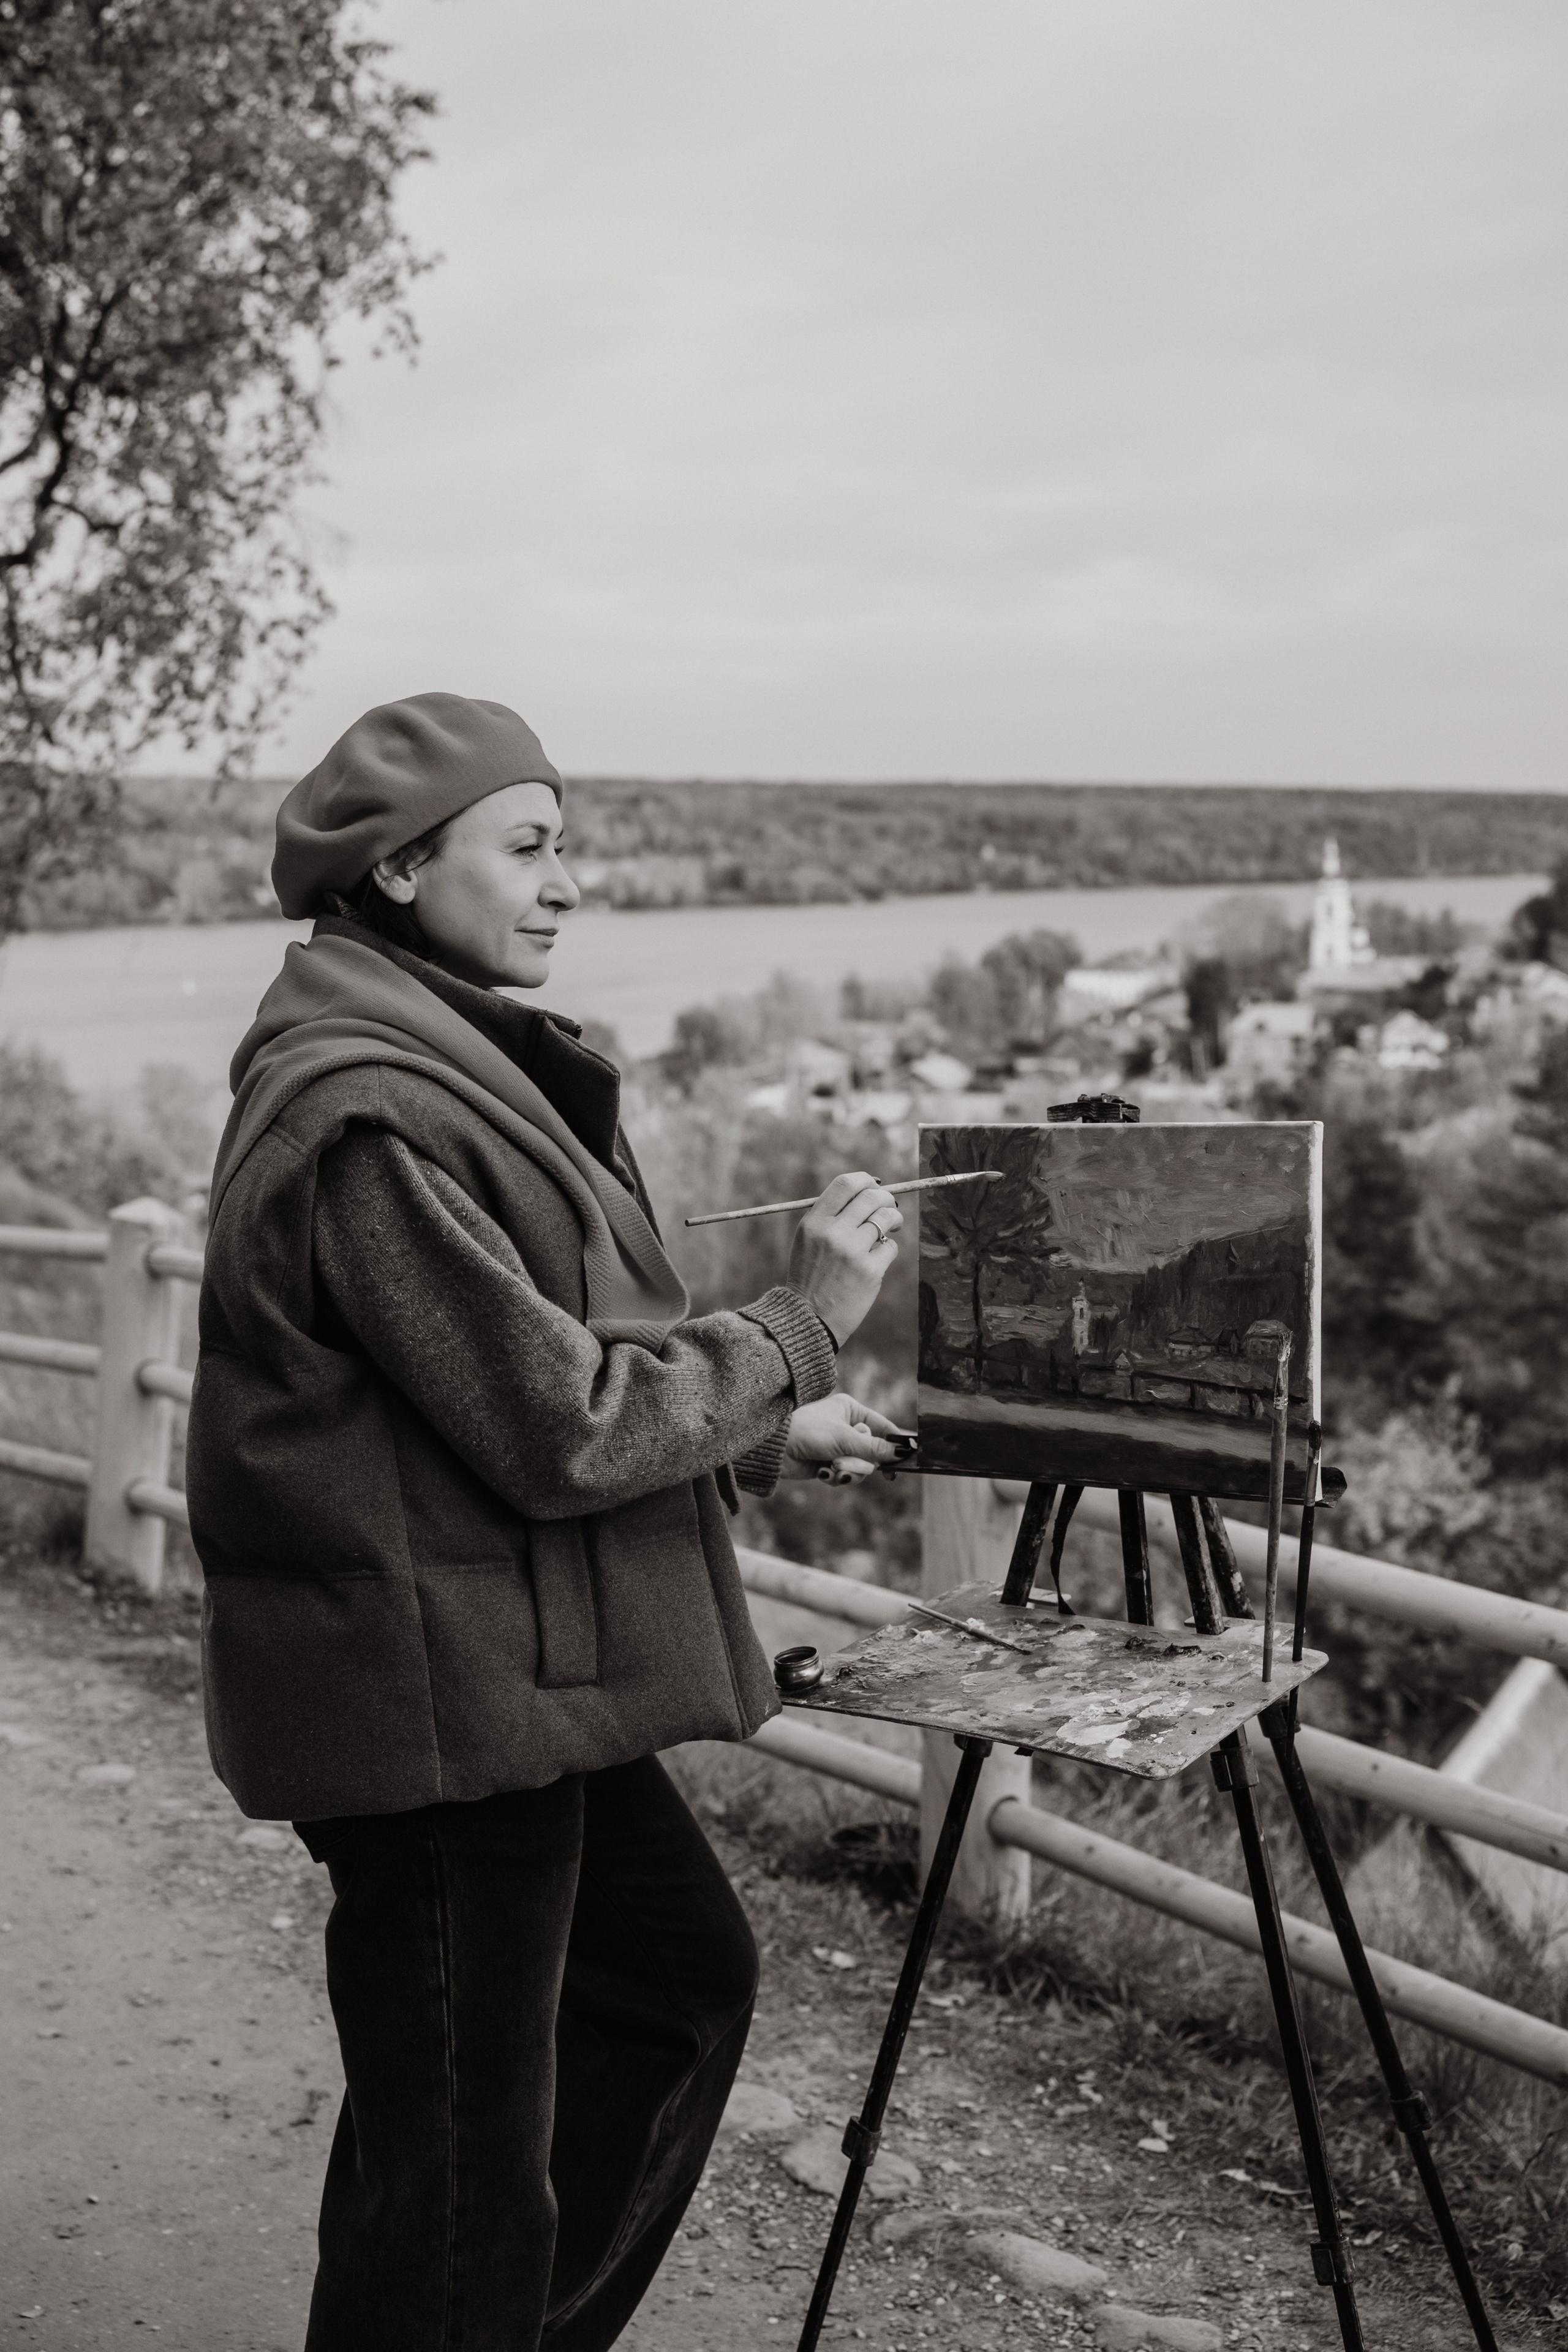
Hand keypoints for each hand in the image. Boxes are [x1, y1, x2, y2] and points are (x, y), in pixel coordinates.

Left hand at [781, 1393, 915, 1482]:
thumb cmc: (808, 1431)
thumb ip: (874, 1448)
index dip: (894, 1442)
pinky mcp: (826, 1462)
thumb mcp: (845, 1439)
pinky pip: (844, 1475)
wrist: (774, 1448)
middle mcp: (845, 1427)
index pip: (882, 1426)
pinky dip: (835, 1476)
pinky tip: (822, 1472)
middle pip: (872, 1452)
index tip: (907, 1457)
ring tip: (833, 1468)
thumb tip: (901, 1453)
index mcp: (850, 1410)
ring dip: (847, 1471)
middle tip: (849, 1463)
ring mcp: (836, 1446)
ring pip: (859, 1467)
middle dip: (861, 1462)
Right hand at [787, 1171, 902, 1344]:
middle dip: (887, 1199)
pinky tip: (878, 1259)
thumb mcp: (808, 1240)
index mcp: (814, 1222)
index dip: (866, 1180)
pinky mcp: (869, 1271)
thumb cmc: (811, 1276)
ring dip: (894, 1220)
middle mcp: (832, 1233)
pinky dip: (888, 1250)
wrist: (809, 1319)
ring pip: (886, 1218)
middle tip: (890, 1207)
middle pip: (872, 1197)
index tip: (875, 1186)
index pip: (846, 1184)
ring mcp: (852, 1252)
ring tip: (892, 1226)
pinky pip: (891, 1247)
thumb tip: (867, 1192)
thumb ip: (830, 1216)